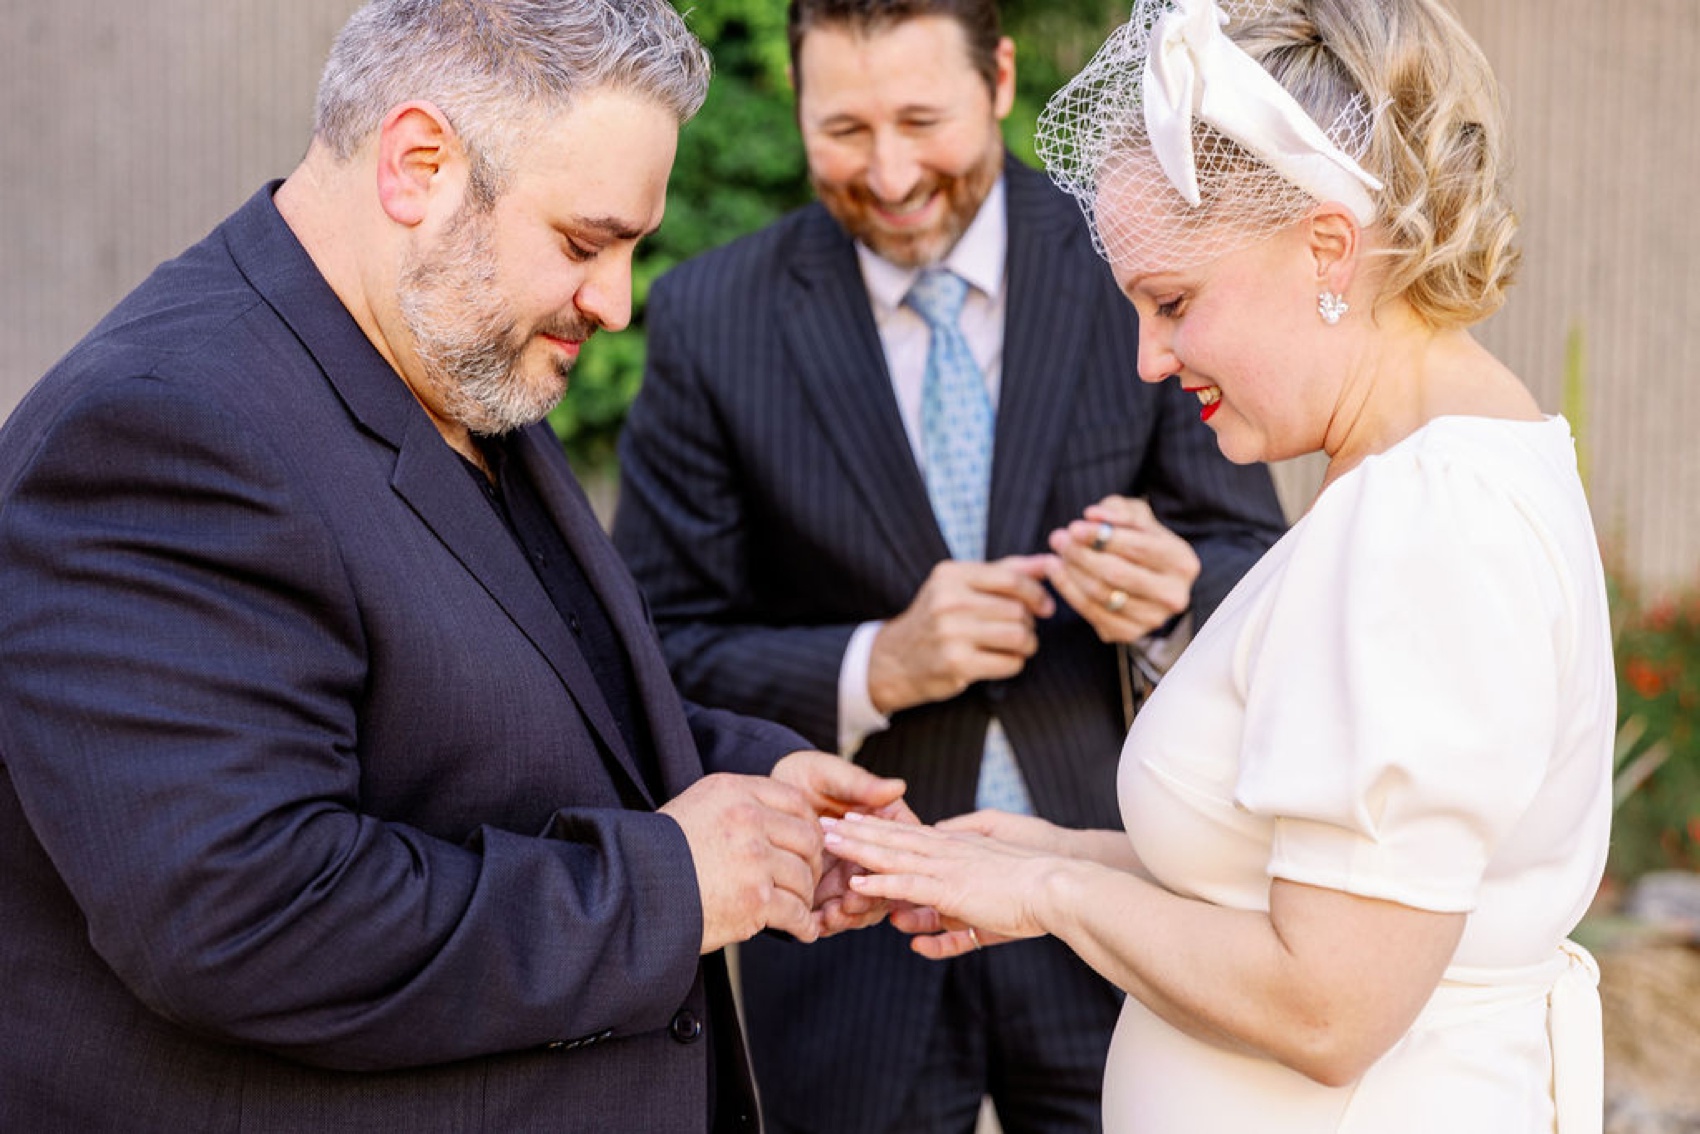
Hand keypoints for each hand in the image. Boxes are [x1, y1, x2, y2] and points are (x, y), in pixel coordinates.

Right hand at [661, 773, 825, 952]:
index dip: (809, 826)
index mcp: (733, 791)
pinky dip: (803, 925)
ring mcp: (753, 860)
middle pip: (808, 839)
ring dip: (806, 897)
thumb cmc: (659, 854)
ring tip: (800, 907)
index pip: (795, 801)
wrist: (631, 893)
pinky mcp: (754, 900)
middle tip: (808, 880)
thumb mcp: (696, 807)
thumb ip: (737, 805)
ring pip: (803, 878)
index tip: (806, 846)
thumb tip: (779, 820)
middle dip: (813, 863)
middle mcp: (747, 820)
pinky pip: (795, 913)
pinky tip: (802, 930)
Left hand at [769, 751, 914, 936]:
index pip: (901, 850)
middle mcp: (874, 853)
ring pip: (863, 906)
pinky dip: (827, 921)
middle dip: (868, 900)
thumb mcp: (829, 774)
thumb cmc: (804, 775)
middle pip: (886, 885)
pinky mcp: (830, 891)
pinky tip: (814, 922)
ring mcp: (853, 874)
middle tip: (847, 904)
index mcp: (885, 824)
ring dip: (849, 916)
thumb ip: (860, 785)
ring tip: (829, 915)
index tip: (868, 872)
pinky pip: (836, 914)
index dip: (891, 867)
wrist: (767, 798)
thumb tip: (897, 786)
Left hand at [822, 813, 1058, 956]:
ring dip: (857, 849)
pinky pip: (908, 884)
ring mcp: (947, 867)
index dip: (879, 826)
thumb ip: (956, 905)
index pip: (910, 835)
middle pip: (892, 838)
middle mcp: (949, 851)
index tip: (853, 818)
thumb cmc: (1032, 892)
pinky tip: (857, 883)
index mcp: (958, 847)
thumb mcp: (988, 892)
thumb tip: (926, 922)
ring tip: (828, 842)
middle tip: (824, 822)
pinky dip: (880, 883)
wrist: (1056, 887)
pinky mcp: (951, 888)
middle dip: (857, 831)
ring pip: (892, 855)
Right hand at [867, 556, 1055, 714]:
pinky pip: (1010, 662)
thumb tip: (1049, 561)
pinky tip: (1001, 661)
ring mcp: (951, 632)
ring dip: (1027, 644)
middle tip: (1020, 630)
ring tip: (1017, 646)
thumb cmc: (938, 618)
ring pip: (1019, 636)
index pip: (1011, 578)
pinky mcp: (956, 663)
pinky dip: (1014, 663)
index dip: (1037, 593)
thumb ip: (1006, 571)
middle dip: (1028, 623)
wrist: (896, 659)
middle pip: (1018, 610)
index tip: (1045, 606)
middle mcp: (948, 600)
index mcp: (951, 574)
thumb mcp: (962, 586)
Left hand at [1047, 496, 1197, 643]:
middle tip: (1058, 539)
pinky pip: (1091, 612)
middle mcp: (1173, 595)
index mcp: (1182, 562)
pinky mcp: (1130, 633)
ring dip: (1070, 572)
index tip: (1074, 527)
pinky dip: (1068, 591)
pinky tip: (1057, 573)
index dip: (1102, 537)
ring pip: (1100, 594)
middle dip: (1081, 554)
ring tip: (1055, 554)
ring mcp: (1153, 618)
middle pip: (1116, 573)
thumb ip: (1118, 511)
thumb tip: (1093, 515)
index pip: (1138, 547)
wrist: (1150, 579)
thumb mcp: (1137, 517)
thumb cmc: (1142, 541)